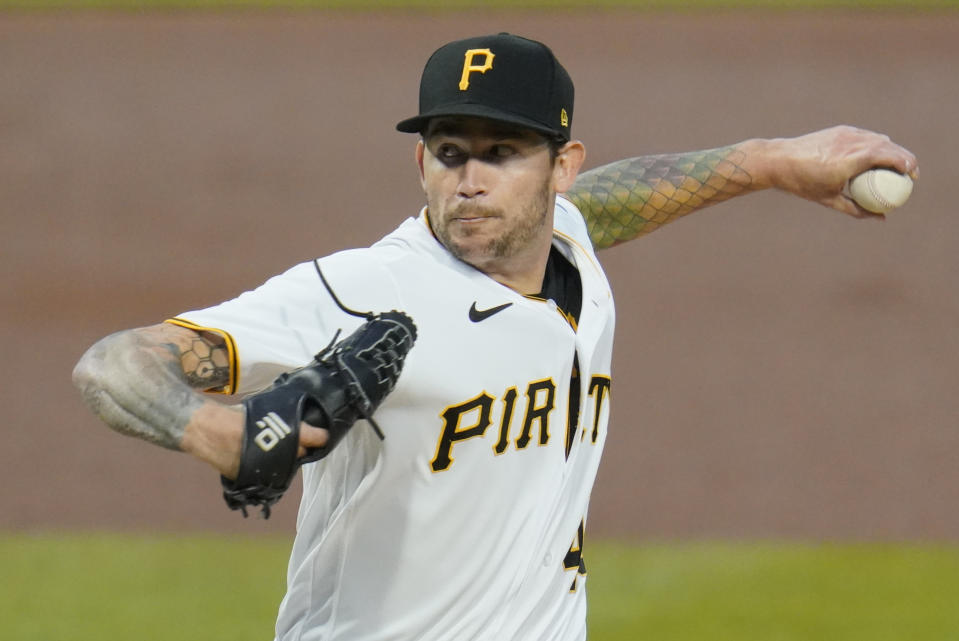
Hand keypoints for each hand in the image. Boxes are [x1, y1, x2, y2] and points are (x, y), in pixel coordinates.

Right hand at [181, 403, 328, 479]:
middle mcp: (282, 451)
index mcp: (286, 431)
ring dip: (287, 460)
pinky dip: (273, 469)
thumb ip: (280, 419)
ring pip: (288, 466)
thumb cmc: (235, 417)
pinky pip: (271, 475)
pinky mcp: (257, 478)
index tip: (322, 436)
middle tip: (297, 442)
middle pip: (301, 453)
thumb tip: (296, 419)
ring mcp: (270, 467)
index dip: (320, 437)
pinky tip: (269, 462)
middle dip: (301, 448)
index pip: (314, 437)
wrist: (209, 432)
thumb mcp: (263, 411)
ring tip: (281, 452)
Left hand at [749, 125, 918, 217]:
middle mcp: (851, 143)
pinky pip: (866, 136)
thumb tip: (881, 218)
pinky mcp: (840, 129)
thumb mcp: (829, 200)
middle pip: (888, 146)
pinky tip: (877, 156)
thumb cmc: (803, 183)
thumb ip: (857, 209)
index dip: (906, 163)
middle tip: (910, 173)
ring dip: (892, 150)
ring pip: (878, 139)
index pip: (888, 156)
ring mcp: (846, 134)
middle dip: (905, 157)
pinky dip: (876, 145)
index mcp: (850, 161)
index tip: (913, 176)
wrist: (779, 159)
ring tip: (896, 165)